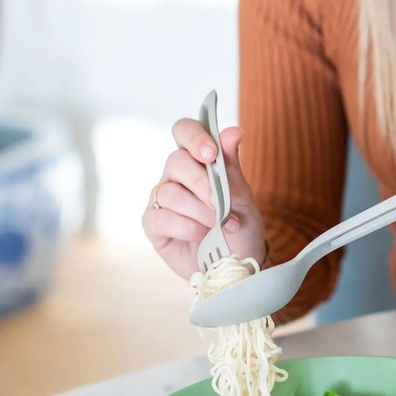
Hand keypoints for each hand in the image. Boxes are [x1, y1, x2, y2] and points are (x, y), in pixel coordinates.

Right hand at [142, 119, 266, 279]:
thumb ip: (231, 166)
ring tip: (220, 226)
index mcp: (198, 160)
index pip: (184, 131)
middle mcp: (176, 175)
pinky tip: (201, 237)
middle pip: (175, 161)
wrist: (237, 265)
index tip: (212, 154)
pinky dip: (187, 227)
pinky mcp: (153, 223)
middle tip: (221, 203)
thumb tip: (232, 131)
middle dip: (202, 183)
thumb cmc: (240, 228)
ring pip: (170, 192)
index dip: (194, 137)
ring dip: (200, 211)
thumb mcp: (243, 196)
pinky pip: (162, 217)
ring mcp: (162, 198)